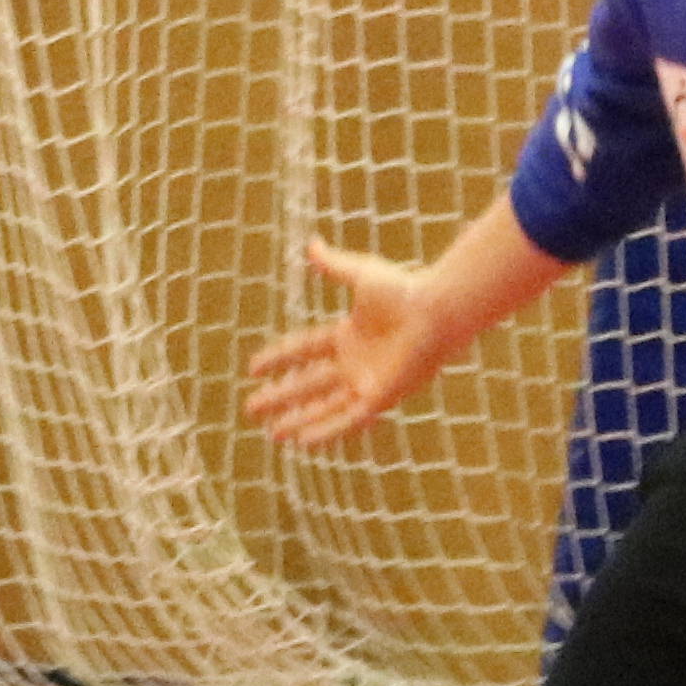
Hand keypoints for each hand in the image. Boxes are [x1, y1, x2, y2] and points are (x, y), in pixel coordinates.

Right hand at [244, 239, 440, 450]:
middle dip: (280, 397)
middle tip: (250, 408)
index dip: (279, 358)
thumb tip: (312, 243)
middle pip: (309, 383)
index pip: (305, 350)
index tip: (252, 368)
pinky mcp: (380, 398)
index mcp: (349, 334)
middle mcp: (356, 361)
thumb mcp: (361, 275)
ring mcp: (367, 381)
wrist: (435, 311)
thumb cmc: (404, 290)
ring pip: (325, 406)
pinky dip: (325, 430)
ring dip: (298, 420)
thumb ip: (335, 265)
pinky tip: (302, 442)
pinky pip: (348, 420)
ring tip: (272, 433)